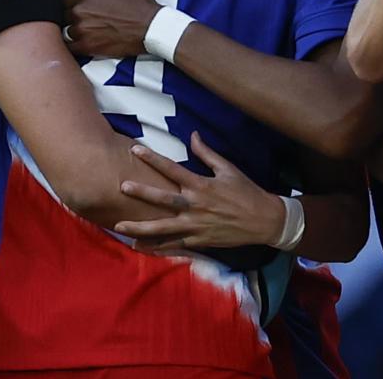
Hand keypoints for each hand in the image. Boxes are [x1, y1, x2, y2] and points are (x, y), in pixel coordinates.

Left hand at [64, 0, 159, 56]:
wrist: (151, 28)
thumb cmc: (138, 2)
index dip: (71, 2)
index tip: (80, 5)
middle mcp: (79, 13)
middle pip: (62, 15)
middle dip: (70, 16)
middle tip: (84, 18)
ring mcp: (82, 31)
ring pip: (65, 31)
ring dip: (72, 30)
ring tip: (86, 30)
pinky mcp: (88, 47)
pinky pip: (69, 47)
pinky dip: (71, 45)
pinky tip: (81, 42)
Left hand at [112, 132, 287, 250]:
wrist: (264, 220)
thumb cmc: (246, 192)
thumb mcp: (228, 169)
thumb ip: (207, 153)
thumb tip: (192, 134)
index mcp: (201, 185)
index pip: (172, 169)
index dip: (153, 158)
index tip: (135, 149)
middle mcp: (195, 206)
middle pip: (163, 200)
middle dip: (141, 193)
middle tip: (122, 187)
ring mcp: (196, 226)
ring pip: (163, 228)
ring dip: (141, 228)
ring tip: (119, 227)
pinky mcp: (199, 241)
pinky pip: (174, 245)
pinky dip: (156, 247)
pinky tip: (139, 247)